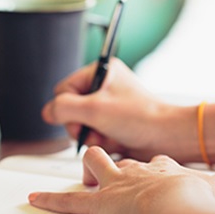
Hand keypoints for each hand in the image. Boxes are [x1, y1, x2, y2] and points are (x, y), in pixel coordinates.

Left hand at [28, 146, 214, 213]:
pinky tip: (34, 198)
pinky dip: (50, 200)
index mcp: (165, 168)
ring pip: (95, 164)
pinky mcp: (100, 204)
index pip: (156, 164)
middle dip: (118, 165)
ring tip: (88, 181)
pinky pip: (70, 202)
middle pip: (122, 159)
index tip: (163, 179)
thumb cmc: (200, 202)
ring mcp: (117, 185)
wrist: (180, 205)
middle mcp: (138, 171)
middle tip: (122, 180)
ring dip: (89, 172)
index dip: (157, 171)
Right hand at [41, 57, 191, 159]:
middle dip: (80, 124)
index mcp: (101, 71)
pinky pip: (92, 134)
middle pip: (70, 109)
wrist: (167, 138)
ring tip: (106, 136)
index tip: (82, 116)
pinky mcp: (113, 124)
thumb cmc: (140, 117)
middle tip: (94, 129)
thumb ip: (63, 108)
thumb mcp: (94, 109)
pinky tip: (113, 142)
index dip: (68, 106)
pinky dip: (99, 141)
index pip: (63, 89)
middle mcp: (104, 87)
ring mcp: (108, 107)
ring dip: (90, 135)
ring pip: (80, 124)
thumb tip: (47, 112)